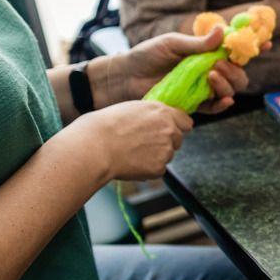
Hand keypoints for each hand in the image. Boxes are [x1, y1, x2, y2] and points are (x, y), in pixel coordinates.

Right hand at [68, 101, 193, 181]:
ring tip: (131, 153)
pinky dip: (147, 169)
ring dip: (155, 156)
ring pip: (167, 155)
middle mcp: (169, 130)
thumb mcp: (131, 109)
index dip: (177, 127)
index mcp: (162, 112)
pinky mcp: (159, 167)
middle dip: (166, 143)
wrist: (94, 147)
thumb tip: (157, 120)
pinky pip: (157, 170)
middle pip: (178, 140)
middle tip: (143, 145)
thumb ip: (151, 115)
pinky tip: (131, 164)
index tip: (170, 131)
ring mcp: (166, 150)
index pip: (185, 121)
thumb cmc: (104, 126)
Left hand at [117, 27, 252, 113]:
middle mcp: (210, 71)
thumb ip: (198, 42)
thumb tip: (222, 31)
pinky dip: (222, 104)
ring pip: (231, 90)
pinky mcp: (194, 104)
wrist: (126, 77)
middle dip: (236, 70)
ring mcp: (203, 88)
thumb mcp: (172, 43)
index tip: (265, 43)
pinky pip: (215, 107)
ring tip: (210, 76)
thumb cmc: (147, 55)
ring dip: (228, 84)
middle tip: (220, 65)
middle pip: (239, 74)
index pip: (235, 50)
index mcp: (207, 53)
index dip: (253, 47)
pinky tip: (224, 100)